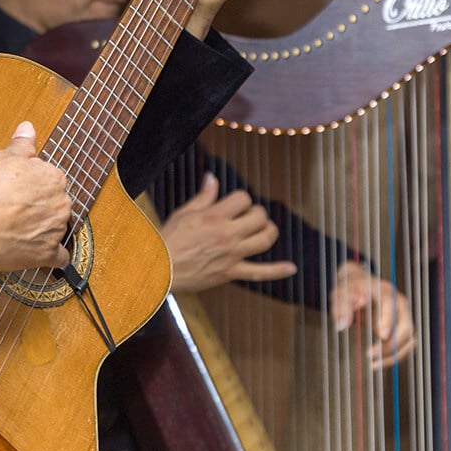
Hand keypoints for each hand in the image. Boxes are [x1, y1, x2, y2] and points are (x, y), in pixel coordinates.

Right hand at [0, 121, 72, 272]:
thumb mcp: (0, 157)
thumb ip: (21, 145)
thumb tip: (28, 129)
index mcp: (53, 176)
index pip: (51, 178)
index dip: (33, 183)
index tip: (21, 188)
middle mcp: (61, 202)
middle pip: (56, 202)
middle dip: (41, 205)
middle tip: (17, 208)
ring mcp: (56, 229)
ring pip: (57, 227)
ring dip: (44, 228)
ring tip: (19, 229)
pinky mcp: (47, 254)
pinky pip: (59, 256)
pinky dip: (51, 254)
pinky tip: (37, 251)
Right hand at [160, 172, 296, 292]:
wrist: (159, 269)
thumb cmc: (168, 239)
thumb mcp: (184, 213)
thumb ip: (204, 196)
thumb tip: (212, 177)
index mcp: (214, 217)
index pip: (243, 199)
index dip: (241, 199)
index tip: (234, 204)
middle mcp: (227, 235)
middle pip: (259, 217)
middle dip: (257, 212)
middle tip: (249, 216)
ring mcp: (232, 255)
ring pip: (264, 240)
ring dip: (269, 231)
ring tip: (264, 229)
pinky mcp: (231, 272)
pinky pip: (259, 273)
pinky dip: (277, 271)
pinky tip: (291, 268)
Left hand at [330, 261, 415, 368]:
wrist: (360, 288)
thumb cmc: (350, 291)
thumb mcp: (340, 294)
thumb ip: (341, 307)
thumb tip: (342, 325)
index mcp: (383, 290)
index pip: (390, 302)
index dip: (387, 318)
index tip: (381, 335)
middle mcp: (399, 302)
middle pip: (405, 325)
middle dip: (391, 343)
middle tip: (370, 354)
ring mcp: (404, 315)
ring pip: (409, 338)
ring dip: (393, 353)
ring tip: (373, 364)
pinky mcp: (404, 328)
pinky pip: (405, 345)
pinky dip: (394, 356)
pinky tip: (376, 363)